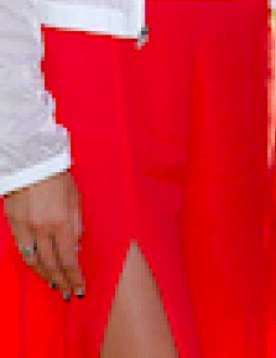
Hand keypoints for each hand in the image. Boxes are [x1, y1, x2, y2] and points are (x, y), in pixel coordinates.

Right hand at [3, 171, 84, 298]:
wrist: (31, 162)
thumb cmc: (58, 177)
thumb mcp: (76, 199)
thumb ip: (77, 225)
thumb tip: (77, 248)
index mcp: (62, 222)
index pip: (69, 259)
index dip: (75, 277)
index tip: (80, 289)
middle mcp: (43, 229)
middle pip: (52, 265)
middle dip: (61, 282)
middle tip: (68, 294)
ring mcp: (26, 229)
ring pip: (35, 263)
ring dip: (45, 277)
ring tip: (54, 285)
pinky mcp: (14, 226)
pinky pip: (22, 252)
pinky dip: (31, 264)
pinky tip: (38, 269)